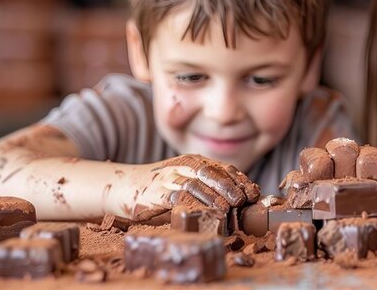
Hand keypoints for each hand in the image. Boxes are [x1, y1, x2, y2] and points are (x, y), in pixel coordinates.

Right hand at [115, 154, 259, 221]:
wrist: (122, 187)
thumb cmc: (159, 189)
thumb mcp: (185, 183)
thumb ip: (207, 189)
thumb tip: (237, 207)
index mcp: (194, 162)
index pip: (224, 168)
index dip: (241, 180)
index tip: (254, 193)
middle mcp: (183, 166)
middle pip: (213, 173)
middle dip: (231, 187)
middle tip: (243, 201)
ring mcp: (169, 178)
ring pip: (197, 185)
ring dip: (215, 197)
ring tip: (228, 209)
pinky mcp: (156, 193)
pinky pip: (178, 197)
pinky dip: (194, 205)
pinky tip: (205, 214)